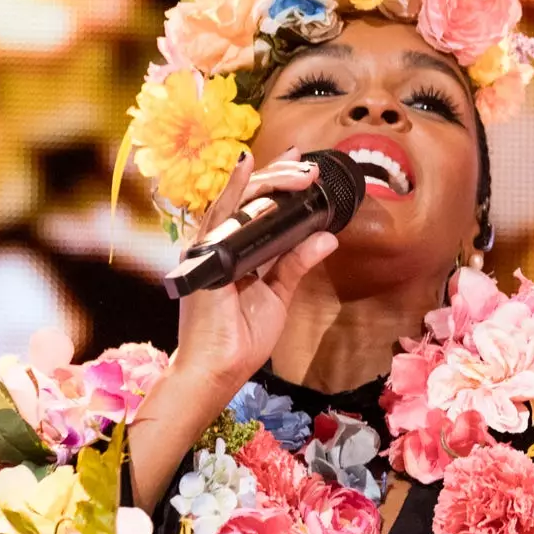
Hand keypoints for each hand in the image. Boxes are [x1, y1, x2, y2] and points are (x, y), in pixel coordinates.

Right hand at [130, 155, 337, 505]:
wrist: (218, 369)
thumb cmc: (241, 338)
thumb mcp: (278, 294)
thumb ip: (297, 262)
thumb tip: (328, 236)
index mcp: (235, 252)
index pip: (256, 208)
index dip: (277, 183)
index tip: (303, 167)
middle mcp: (219, 244)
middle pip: (249, 198)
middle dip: (280, 177)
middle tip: (309, 167)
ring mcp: (209, 246)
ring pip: (239, 199)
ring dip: (269, 179)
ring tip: (298, 167)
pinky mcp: (205, 254)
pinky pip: (220, 213)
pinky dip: (234, 188)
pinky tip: (246, 164)